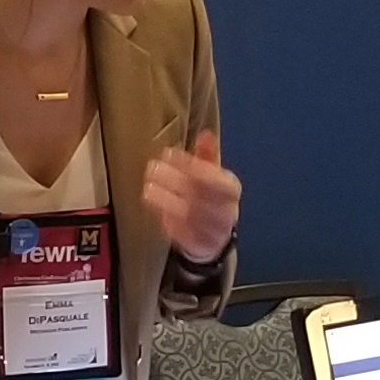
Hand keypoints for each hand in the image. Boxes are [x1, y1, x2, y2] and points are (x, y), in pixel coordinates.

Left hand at [144, 131, 240, 265]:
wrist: (215, 237)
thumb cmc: (210, 198)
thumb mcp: (212, 176)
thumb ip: (207, 155)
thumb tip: (205, 133)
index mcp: (231, 189)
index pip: (212, 175)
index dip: (189, 164)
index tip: (168, 153)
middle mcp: (227, 210)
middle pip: (199, 193)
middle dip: (174, 179)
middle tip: (152, 168)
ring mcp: (215, 230)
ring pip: (190, 214)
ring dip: (167, 200)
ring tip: (149, 187)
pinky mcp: (201, 246)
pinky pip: (184, 233)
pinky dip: (169, 220)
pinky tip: (156, 208)